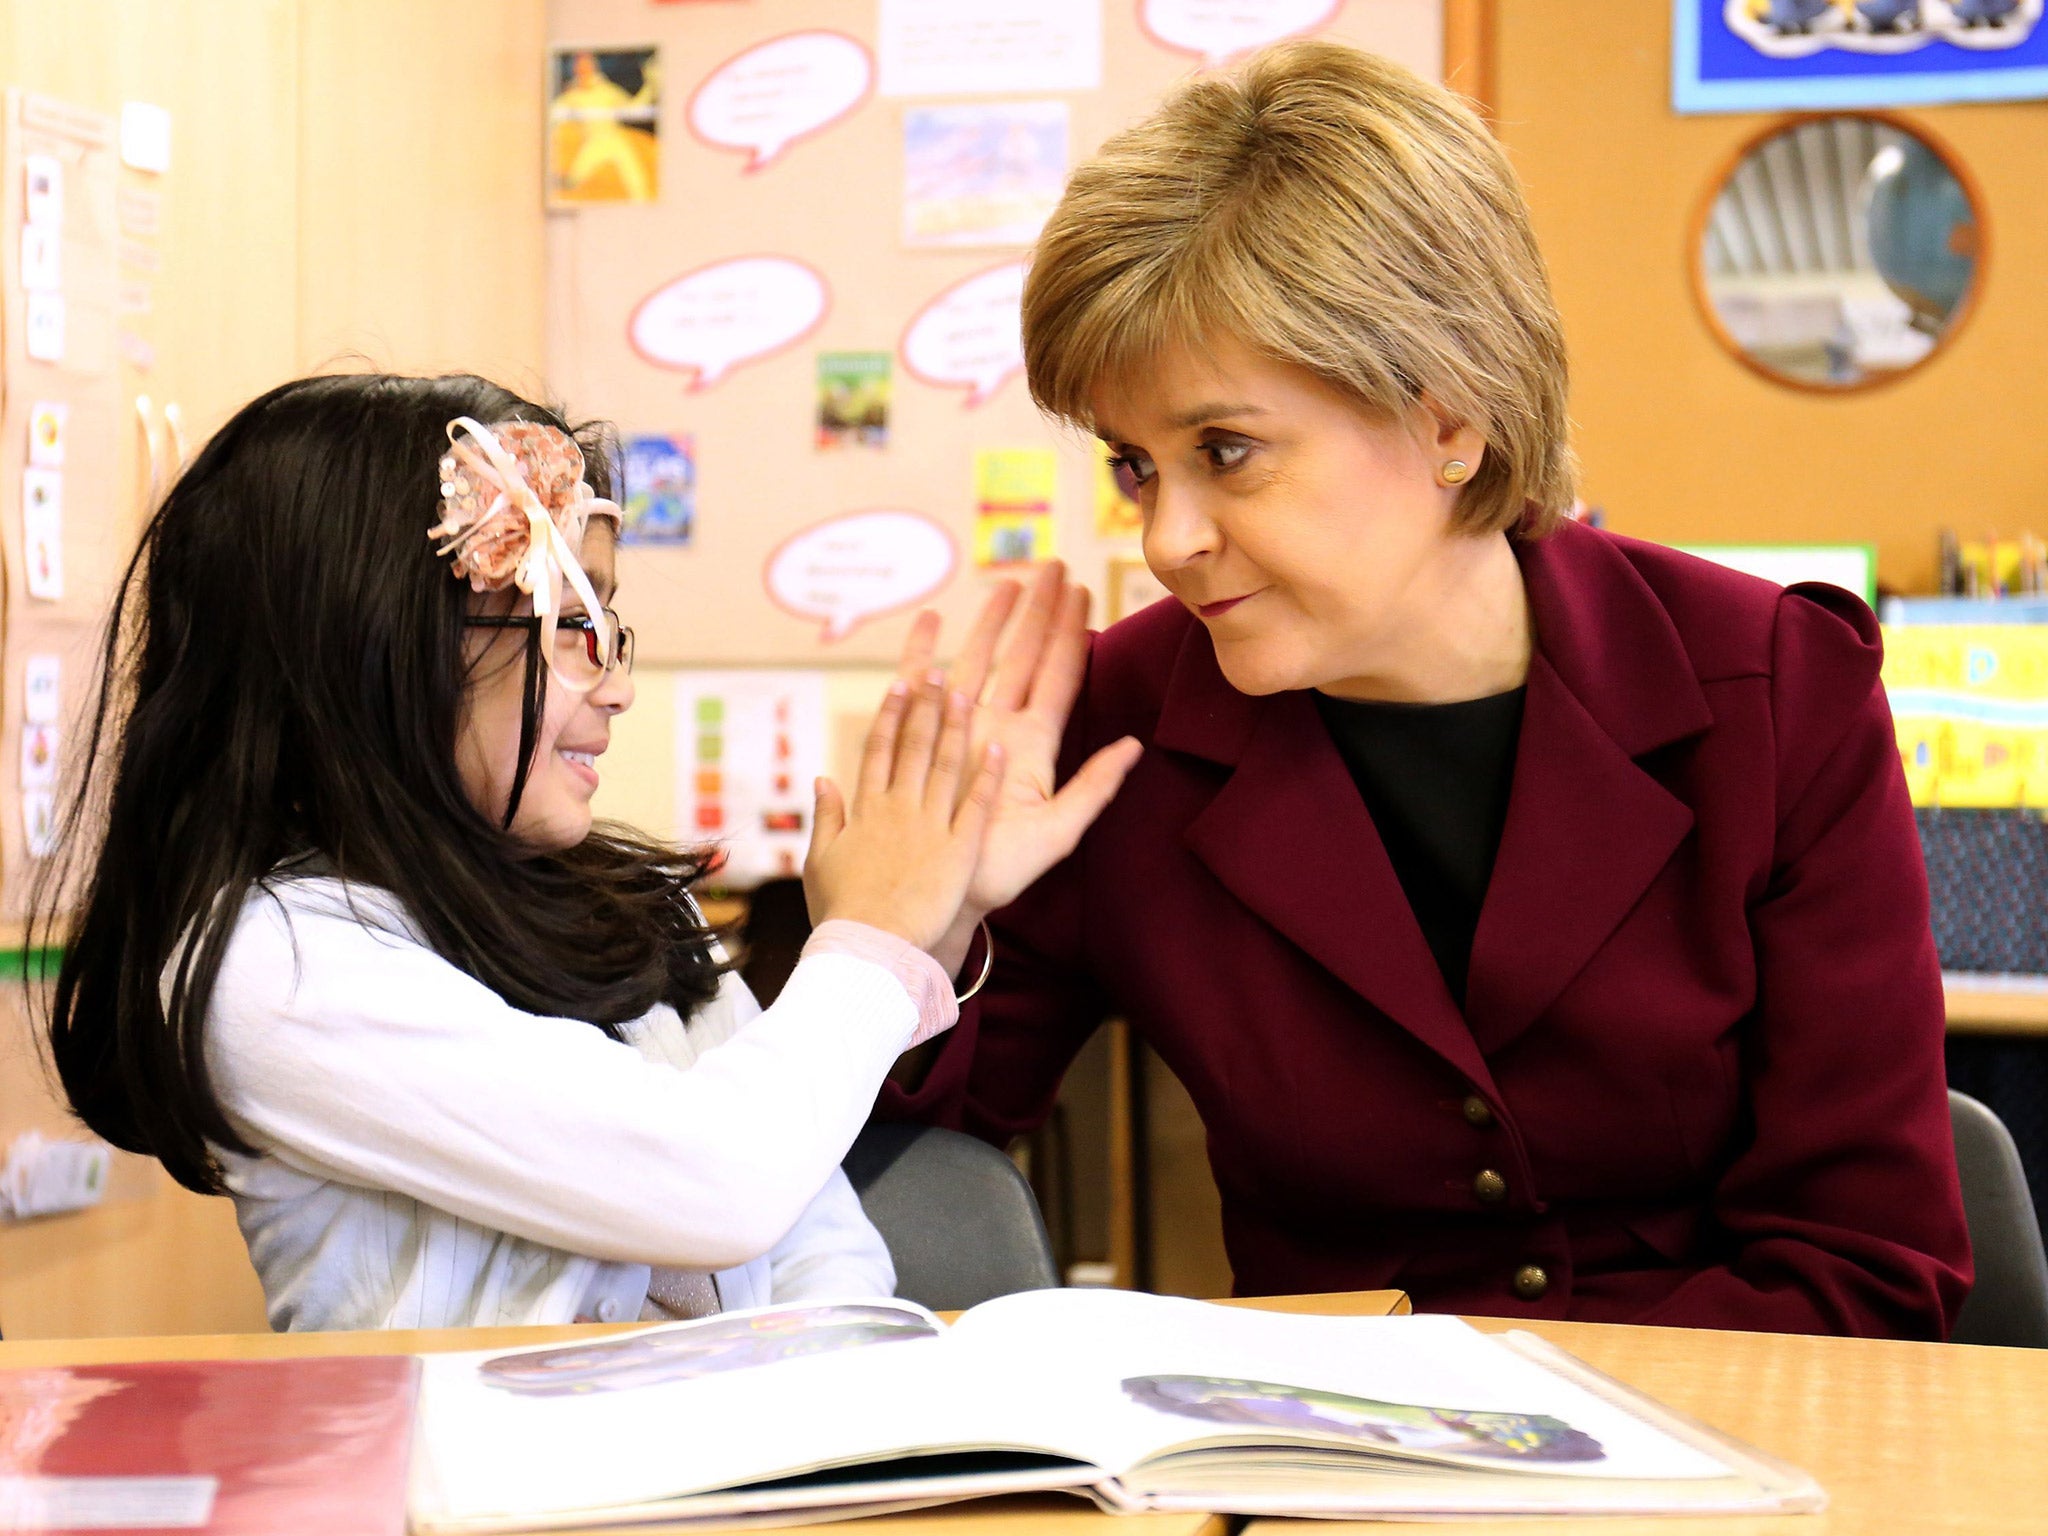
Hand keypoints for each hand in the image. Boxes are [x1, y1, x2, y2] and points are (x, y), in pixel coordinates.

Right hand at [803, 672, 1003, 952]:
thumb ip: (826, 817)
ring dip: (956, 725)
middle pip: (914, 746)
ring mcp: (929, 827)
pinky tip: (998, 746)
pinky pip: (976, 804)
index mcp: (865, 810)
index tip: (901, 683)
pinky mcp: (958, 850)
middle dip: (927, 704)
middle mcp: (898, 809)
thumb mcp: (820, 862)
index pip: (879, 750)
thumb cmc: (841, 913)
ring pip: (946, 764)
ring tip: (966, 692)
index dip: (892, 714)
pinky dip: (987, 775)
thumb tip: (823, 779)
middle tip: (938, 669)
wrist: (868, 948)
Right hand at [896, 563, 1142, 938]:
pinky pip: (920, 683)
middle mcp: (998, 728)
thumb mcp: (1059, 831)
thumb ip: (1095, 787)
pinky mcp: (923, 737)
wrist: (946, 894)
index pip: (1058, 676)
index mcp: (1032, 746)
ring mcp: (959, 729)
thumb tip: (1135, 746)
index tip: (1084, 593)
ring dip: (993, 620)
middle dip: (1039, 612)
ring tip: (1007, 582)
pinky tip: (928, 619)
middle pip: (1023, 655)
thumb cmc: (1002, 872)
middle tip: (1054, 566)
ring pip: (979, 659)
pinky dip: (922, 649)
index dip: (1072, 633)